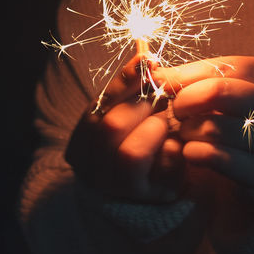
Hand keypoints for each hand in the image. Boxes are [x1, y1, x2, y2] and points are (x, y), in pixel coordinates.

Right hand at [64, 53, 185, 202]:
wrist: (157, 187)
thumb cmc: (139, 138)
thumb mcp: (127, 112)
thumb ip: (131, 87)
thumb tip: (146, 56)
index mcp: (79, 146)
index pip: (96, 107)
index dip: (124, 81)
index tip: (147, 58)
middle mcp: (91, 172)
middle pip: (111, 127)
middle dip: (142, 105)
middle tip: (161, 98)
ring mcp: (119, 190)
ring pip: (131, 153)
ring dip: (155, 129)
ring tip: (164, 125)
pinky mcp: (151, 197)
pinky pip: (163, 166)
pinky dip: (174, 148)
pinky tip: (174, 146)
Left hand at [153, 56, 253, 204]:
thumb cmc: (237, 118)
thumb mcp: (224, 90)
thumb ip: (192, 77)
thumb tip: (152, 73)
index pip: (221, 66)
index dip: (185, 76)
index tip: (165, 86)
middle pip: (217, 92)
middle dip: (185, 102)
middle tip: (176, 112)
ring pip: (213, 128)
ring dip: (188, 132)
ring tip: (187, 134)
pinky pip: (216, 157)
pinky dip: (194, 153)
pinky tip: (192, 153)